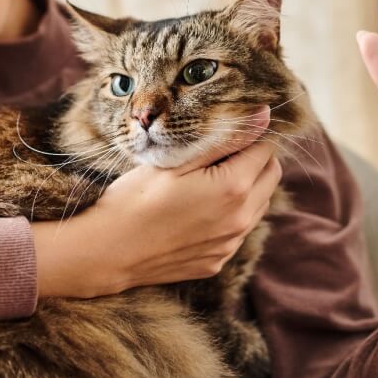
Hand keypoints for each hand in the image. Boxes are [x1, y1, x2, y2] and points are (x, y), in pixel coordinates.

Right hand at [33, 106, 282, 297]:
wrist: (106, 252)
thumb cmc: (134, 198)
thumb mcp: (176, 160)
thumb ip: (224, 140)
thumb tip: (262, 116)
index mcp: (233, 188)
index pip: (266, 150)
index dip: (250, 136)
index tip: (230, 132)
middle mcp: (240, 219)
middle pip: (271, 178)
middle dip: (255, 160)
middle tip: (220, 153)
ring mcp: (230, 245)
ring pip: (258, 206)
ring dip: (246, 188)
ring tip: (206, 181)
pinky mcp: (217, 261)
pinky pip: (237, 231)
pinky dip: (229, 216)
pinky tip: (196, 211)